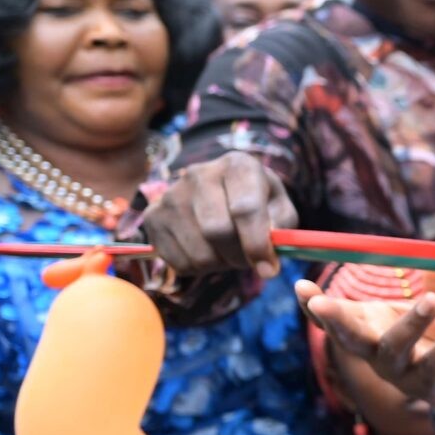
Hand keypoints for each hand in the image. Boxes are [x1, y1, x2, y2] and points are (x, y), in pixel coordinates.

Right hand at [141, 152, 296, 277]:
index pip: (245, 209)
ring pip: (198, 253)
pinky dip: (199, 269)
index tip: (268, 269)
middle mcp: (199, 174)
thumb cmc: (257, 201)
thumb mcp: (279, 207)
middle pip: (217, 231)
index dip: (257, 245)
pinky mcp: (153, 218)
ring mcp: (171, 195)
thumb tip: (266, 258)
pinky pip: (179, 263)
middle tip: (249, 260)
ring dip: (220, 264)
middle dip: (239, 257)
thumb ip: (281, 228)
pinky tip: (206, 250)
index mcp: (237, 165)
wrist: (219, 191)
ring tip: (227, 251)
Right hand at [297, 273, 434, 431]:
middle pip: (351, 339)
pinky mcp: (432, 389)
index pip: (337, 318)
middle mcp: (380, 354)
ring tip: (431, 299)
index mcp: (375, 327)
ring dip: (411, 323)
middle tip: (322, 303)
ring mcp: (403, 375)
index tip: (299, 285)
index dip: (315, 305)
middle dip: (335, 321)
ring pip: (394, 349)